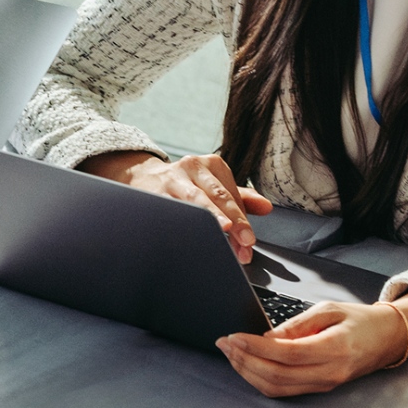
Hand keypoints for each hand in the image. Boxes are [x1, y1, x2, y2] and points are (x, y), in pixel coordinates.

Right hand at [80, 150, 270, 262]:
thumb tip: (266, 207)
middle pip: (217, 196)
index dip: (244, 221)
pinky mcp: (151, 193)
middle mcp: (192, 166)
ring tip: (223, 230)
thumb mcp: (213, 185)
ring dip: (210, 218)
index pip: (233, 195)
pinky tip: (189, 235)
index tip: (249, 243)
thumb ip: (241, 197)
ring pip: (194, 201)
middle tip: (245, 242)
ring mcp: (170, 179)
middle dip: (234, 220)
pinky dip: (182, 224)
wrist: (141, 177)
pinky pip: (170, 211)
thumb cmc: (184, 185)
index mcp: (212, 164)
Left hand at [216, 293, 407, 397]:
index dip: (255, 347)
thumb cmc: (360, 320)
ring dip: (248, 372)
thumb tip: (266, 337)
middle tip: (224, 343)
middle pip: (276, 375)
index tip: (233, 336)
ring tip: (231, 354)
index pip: (286, 354)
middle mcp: (329, 372)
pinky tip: (248, 365)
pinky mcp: (320, 388)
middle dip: (244, 360)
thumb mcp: (329, 309)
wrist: (388, 338)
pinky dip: (261, 380)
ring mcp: (325, 384)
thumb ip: (297, 325)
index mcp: (334, 349)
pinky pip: (284, 390)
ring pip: (277, 388)